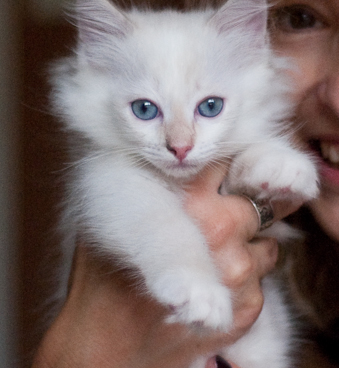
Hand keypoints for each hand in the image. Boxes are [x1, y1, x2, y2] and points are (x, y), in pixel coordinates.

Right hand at [32, 166, 299, 367]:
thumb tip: (176, 164)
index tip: (217, 183)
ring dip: (245, 248)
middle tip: (213, 226)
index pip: (228, 165)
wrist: (107, 348)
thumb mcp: (115, 216)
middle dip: (237, 212)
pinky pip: (262, 278)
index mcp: (190, 202)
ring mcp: (238, 273)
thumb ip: (151, 185)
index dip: (223, 173)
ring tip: (210, 262)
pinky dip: (244, 280)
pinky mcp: (247, 310)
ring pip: (265, 243)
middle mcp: (221, 233)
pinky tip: (211, 288)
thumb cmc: (105, 280)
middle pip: (254, 205)